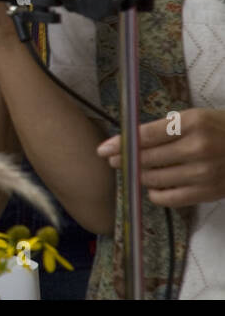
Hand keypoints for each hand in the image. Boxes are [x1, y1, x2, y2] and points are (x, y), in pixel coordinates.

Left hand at [97, 108, 224, 206]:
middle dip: (125, 161)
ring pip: (155, 179)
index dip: (121, 144)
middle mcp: (198, 148)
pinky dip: (155, 194)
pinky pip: (171, 198)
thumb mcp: (194, 117)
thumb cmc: (220, 128)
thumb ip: (164, 127)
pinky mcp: (210, 192)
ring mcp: (205, 173)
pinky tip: (152, 187)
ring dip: (138, 176)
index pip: (146, 136)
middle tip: (113, 161)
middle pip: (147, 159)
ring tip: (131, 171)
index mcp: (193, 123)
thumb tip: (129, 140)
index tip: (103, 149)